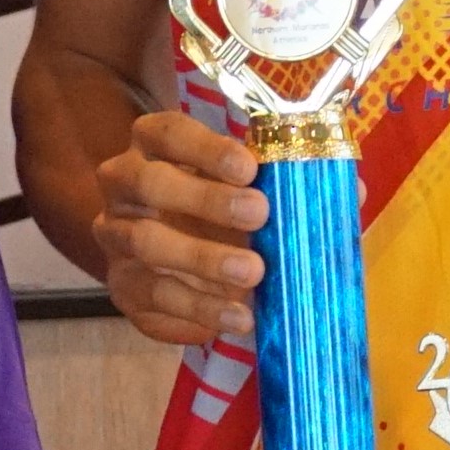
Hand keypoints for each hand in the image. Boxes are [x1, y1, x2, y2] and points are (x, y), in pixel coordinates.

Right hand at [95, 110, 269, 349]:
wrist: (180, 266)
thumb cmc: (219, 210)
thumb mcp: (241, 190)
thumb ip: (269, 186)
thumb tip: (334, 193)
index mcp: (151, 146)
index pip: (166, 133)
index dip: (206, 148)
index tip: (249, 168)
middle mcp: (123, 185)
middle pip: (150, 183)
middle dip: (206, 199)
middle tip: (258, 214)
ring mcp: (115, 236)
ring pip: (145, 242)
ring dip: (202, 258)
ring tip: (253, 273)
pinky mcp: (122, 286)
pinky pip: (153, 297)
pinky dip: (199, 308)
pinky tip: (237, 317)